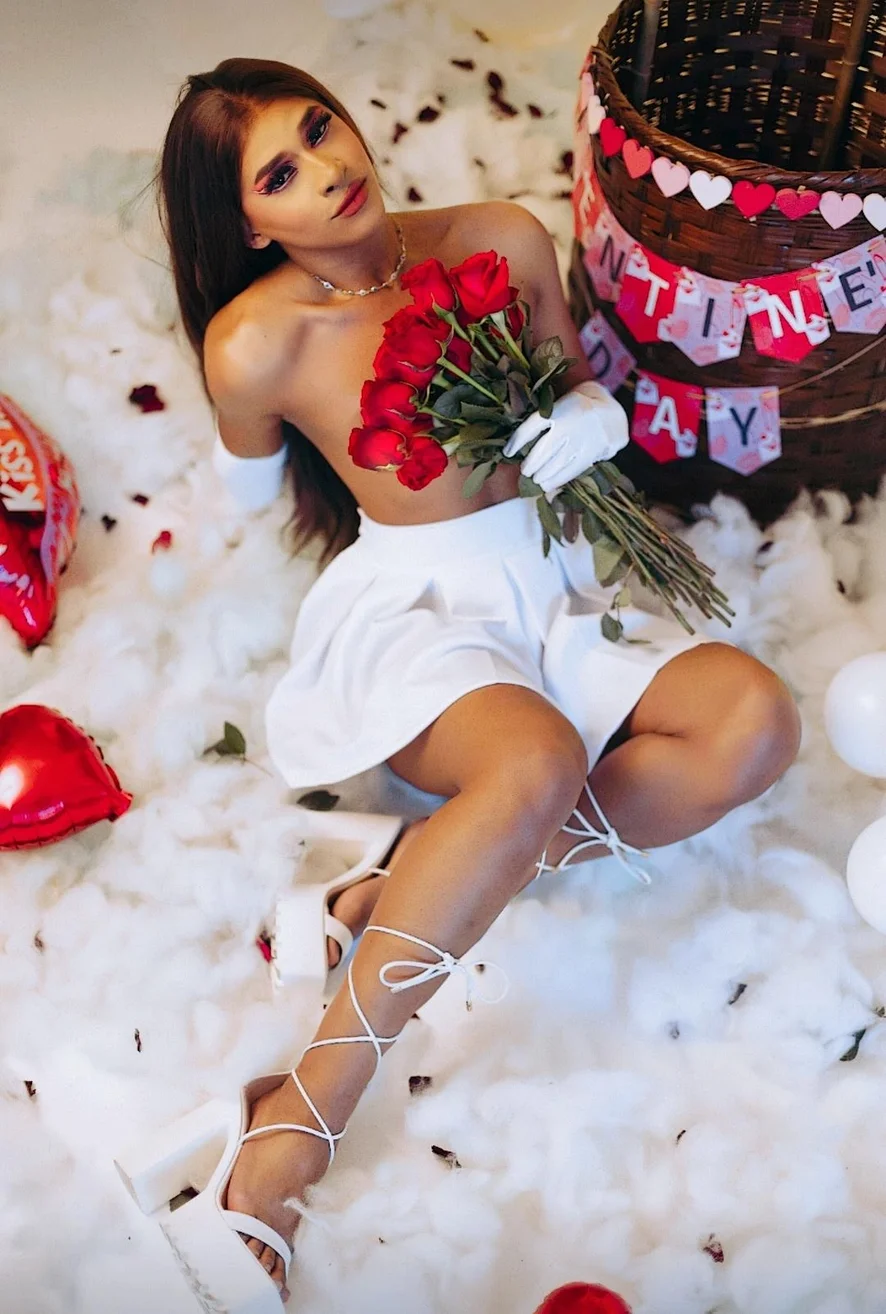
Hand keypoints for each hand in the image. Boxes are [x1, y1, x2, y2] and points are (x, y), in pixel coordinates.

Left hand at [502, 380, 627, 498]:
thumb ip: (545, 419)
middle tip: (525, 470)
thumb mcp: (561, 404)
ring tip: (536, 479)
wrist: (613, 411)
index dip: (517, 441)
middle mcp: (571, 423)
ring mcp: (583, 439)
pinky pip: (572, 470)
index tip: (507, 452)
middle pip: (544, 449)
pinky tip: (548, 485)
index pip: (532, 426)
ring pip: (557, 463)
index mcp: (560, 407)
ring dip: (543, 475)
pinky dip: (558, 480)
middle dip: (532, 463)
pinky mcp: (593, 453)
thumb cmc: (578, 408)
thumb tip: (519, 444)